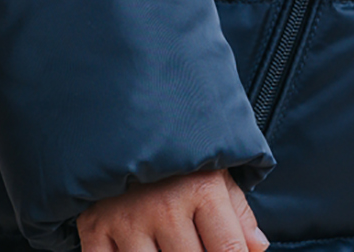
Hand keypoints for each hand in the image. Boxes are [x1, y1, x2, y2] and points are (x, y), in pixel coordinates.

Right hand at [77, 169, 268, 251]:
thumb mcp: (213, 170)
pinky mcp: (94, 228)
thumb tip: (259, 248)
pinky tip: (136, 249)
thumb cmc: (174, 153)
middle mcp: (164, 206)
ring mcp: (126, 219)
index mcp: (201, 187)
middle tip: (192, 244)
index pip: (229, 250)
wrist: (114, 114)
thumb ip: (238, 212)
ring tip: (168, 244)